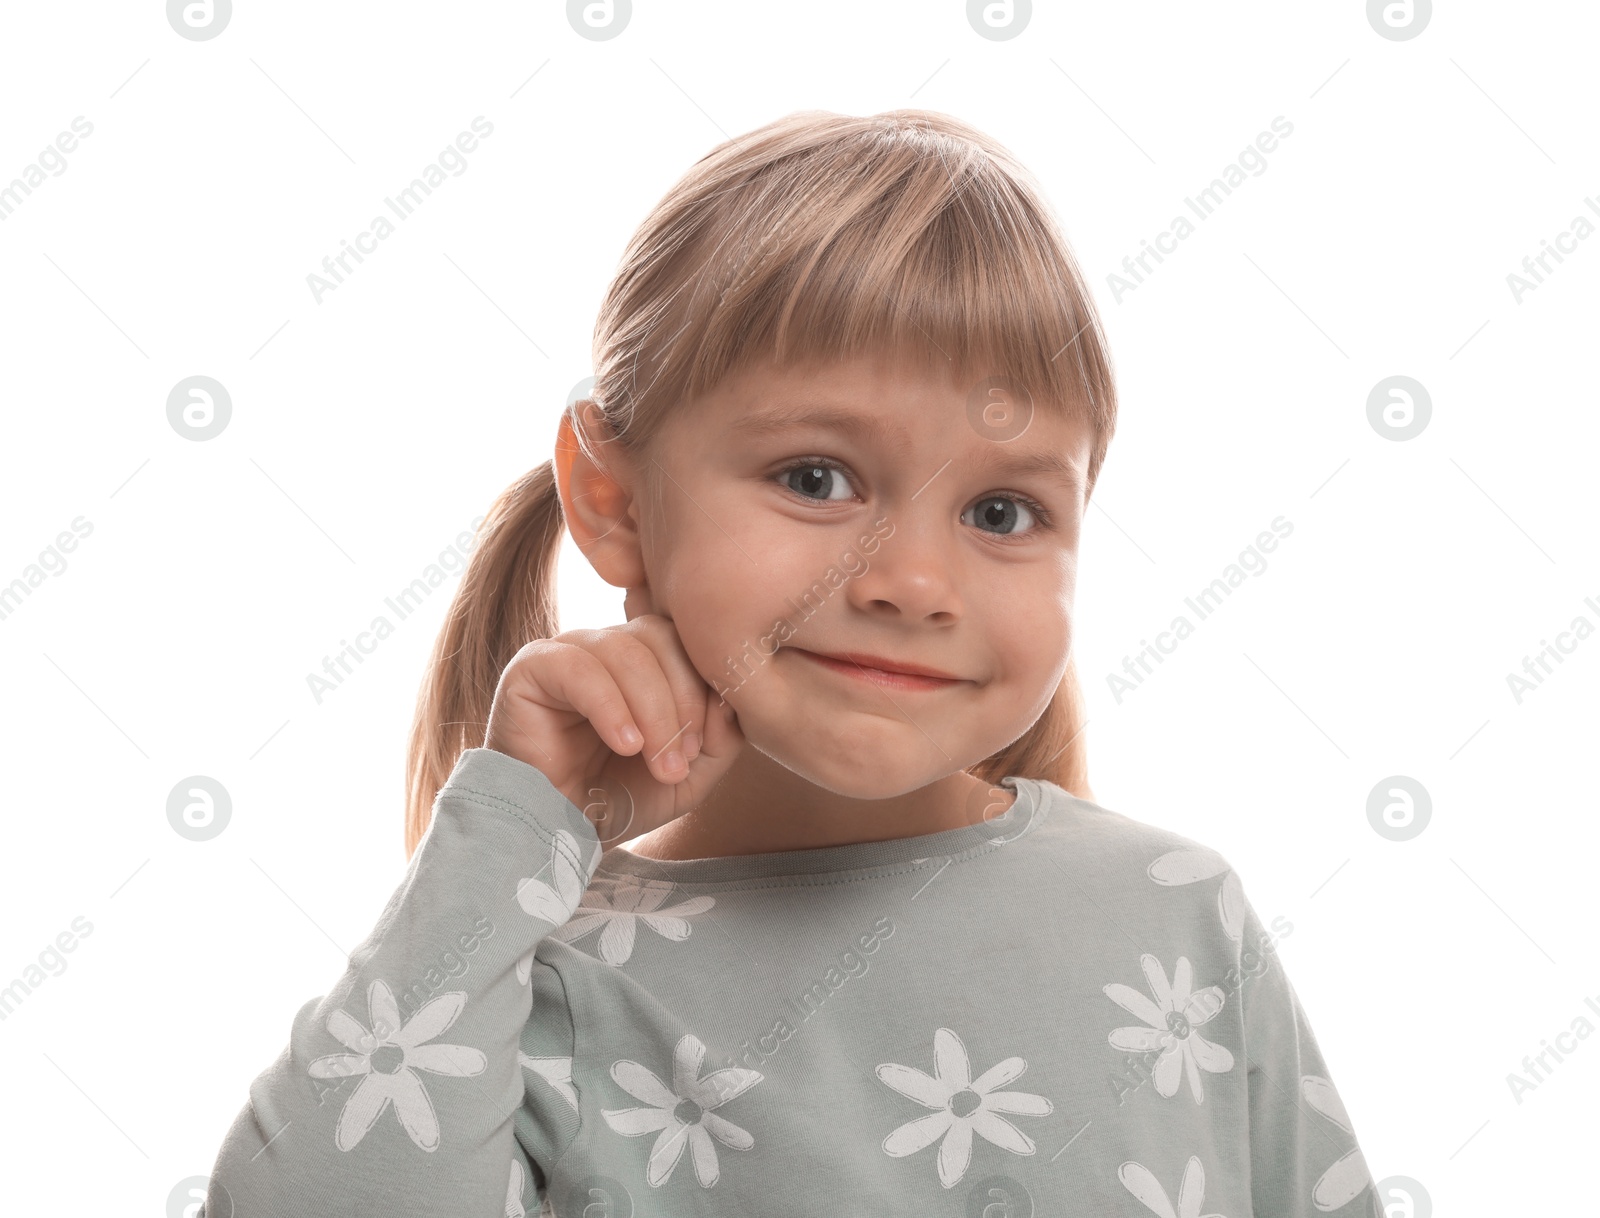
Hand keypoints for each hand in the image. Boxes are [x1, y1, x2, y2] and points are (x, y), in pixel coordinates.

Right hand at [483, 614, 743, 844]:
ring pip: (626, 651)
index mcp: (646, 658)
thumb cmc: (620, 800)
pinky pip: (579, 668)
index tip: (705, 746)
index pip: (686, 639)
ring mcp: (568, 651)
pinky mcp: (531, 668)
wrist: (558, 834)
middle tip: (683, 759)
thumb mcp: (688, 775)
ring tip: (658, 763)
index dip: (705, 686)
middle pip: (661, 638)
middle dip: (683, 701)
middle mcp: (608, 646)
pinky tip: (624, 745)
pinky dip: (611, 708)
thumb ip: (721, 737)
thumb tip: (730, 699)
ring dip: (653, 711)